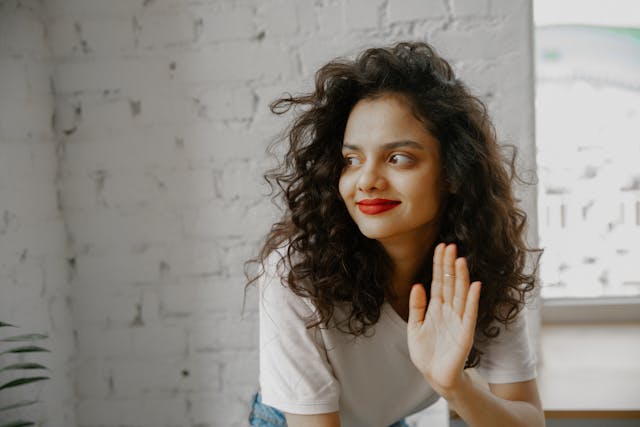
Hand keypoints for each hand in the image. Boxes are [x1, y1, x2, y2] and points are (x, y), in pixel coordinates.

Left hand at [407, 243, 481, 396]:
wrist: (434, 376)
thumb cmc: (426, 353)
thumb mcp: (414, 327)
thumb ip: (416, 307)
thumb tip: (417, 285)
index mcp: (436, 308)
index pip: (439, 281)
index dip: (439, 265)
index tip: (440, 246)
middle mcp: (449, 311)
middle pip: (450, 283)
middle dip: (449, 265)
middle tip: (450, 245)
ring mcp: (458, 321)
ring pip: (461, 294)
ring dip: (461, 277)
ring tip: (460, 260)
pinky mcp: (465, 333)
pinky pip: (470, 314)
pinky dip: (473, 299)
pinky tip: (475, 285)